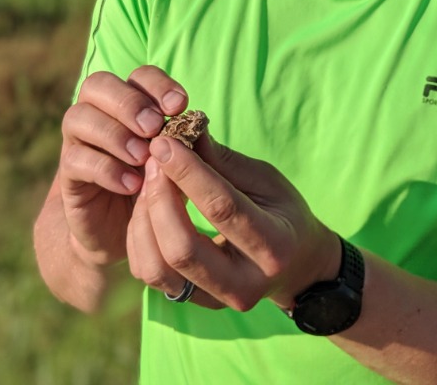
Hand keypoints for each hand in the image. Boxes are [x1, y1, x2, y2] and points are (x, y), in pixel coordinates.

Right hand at [59, 66, 187, 266]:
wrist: (127, 228)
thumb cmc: (160, 184)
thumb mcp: (180, 163)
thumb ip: (189, 143)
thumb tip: (199, 125)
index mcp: (130, 101)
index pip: (138, 76)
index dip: (157, 85)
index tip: (180, 105)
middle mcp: (98, 113)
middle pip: (97, 84)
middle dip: (128, 102)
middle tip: (153, 127)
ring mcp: (78, 141)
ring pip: (78, 116)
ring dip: (114, 133)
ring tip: (142, 157)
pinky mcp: (68, 175)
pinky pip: (75, 160)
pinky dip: (106, 169)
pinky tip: (131, 184)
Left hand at [126, 132, 340, 310]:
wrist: (297, 265)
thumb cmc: (282, 212)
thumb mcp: (267, 181)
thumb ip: (225, 162)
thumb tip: (186, 133)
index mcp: (273, 246)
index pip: (222, 208)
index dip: (188, 173)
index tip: (164, 142)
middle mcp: (245, 283)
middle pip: (182, 247)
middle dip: (159, 198)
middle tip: (152, 160)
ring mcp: (217, 300)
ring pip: (158, 268)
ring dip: (143, 219)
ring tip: (148, 182)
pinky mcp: (195, 303)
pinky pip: (151, 275)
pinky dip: (139, 238)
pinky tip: (147, 208)